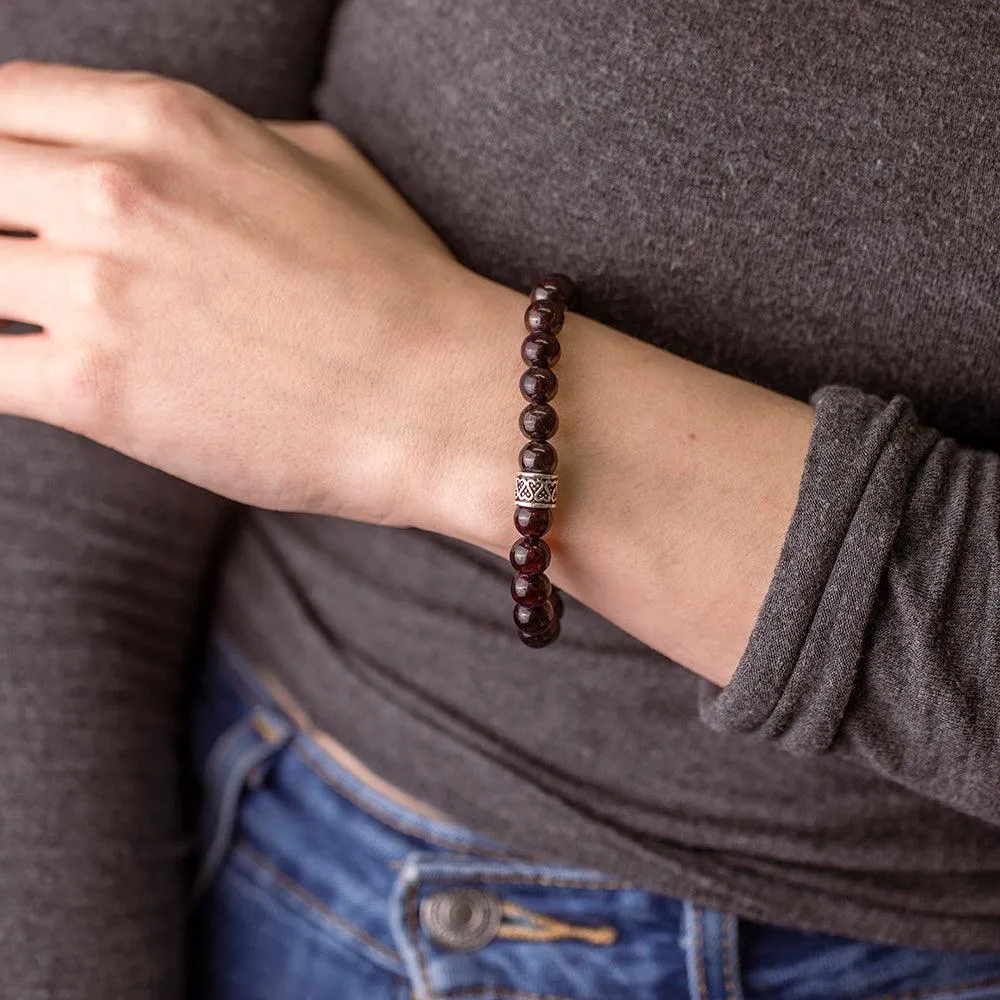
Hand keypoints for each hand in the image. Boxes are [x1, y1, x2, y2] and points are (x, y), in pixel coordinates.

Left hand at [0, 61, 490, 525]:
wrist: (437, 396)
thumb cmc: (398, 284)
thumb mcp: (321, 164)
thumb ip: (218, 143)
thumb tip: (160, 158)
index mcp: (169, 119)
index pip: (3, 103)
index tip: (10, 200)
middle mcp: (116, 188)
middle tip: (24, 274)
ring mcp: (99, 288)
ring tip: (38, 328)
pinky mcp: (95, 390)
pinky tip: (30, 382)